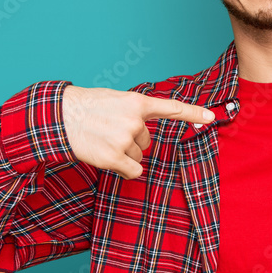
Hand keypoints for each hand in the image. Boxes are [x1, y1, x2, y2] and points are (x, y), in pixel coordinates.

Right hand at [62, 85, 213, 178]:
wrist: (59, 117)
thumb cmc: (87, 108)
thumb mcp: (115, 101)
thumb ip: (135, 112)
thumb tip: (145, 135)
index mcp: (136, 102)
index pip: (171, 108)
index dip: (193, 113)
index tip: (212, 117)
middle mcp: (134, 121)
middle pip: (147, 141)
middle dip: (131, 140)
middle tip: (108, 131)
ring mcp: (125, 139)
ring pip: (138, 156)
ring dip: (123, 153)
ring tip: (103, 140)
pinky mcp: (115, 157)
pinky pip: (133, 171)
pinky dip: (123, 168)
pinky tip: (106, 156)